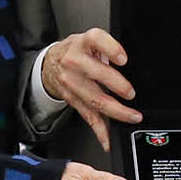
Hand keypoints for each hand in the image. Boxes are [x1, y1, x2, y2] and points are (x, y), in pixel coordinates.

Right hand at [41, 28, 138, 150]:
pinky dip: (99, 130)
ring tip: (131, 116)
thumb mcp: (89, 40)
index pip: (96, 40)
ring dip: (115, 111)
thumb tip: (131, 65)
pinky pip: (87, 115)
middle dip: (117, 86)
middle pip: (96, 74)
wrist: (49, 63)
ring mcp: (71, 82)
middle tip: (131, 93)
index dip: (111, 49)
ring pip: (94, 99)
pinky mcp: (71, 99)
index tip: (123, 59)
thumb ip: (108, 49)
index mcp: (83, 43)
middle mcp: (74, 61)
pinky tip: (107, 139)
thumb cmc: (76, 51)